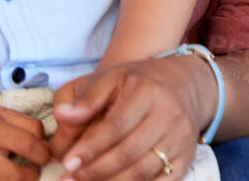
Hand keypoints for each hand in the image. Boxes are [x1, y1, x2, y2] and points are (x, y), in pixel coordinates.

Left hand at [52, 55, 213, 180]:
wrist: (187, 85)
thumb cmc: (141, 82)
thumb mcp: (114, 78)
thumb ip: (87, 98)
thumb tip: (61, 115)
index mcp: (148, 92)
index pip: (116, 125)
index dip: (91, 147)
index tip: (68, 163)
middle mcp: (169, 115)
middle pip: (129, 152)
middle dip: (96, 170)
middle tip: (69, 179)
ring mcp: (180, 138)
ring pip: (144, 171)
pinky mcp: (186, 157)